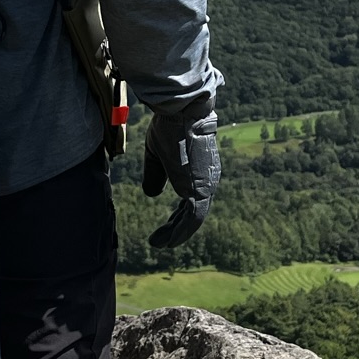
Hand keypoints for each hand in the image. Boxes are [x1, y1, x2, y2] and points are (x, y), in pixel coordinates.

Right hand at [141, 106, 219, 249]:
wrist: (181, 113)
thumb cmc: (169, 128)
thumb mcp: (157, 154)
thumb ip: (156, 174)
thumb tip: (151, 195)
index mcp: (199, 172)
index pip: (191, 200)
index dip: (178, 216)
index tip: (166, 226)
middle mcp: (207, 182)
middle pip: (192, 212)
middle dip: (176, 228)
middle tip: (159, 241)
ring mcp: (206, 187)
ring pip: (192, 219)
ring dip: (176, 234)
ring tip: (159, 244)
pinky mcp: (200, 191)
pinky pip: (192, 219)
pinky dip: (180, 232)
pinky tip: (166, 241)